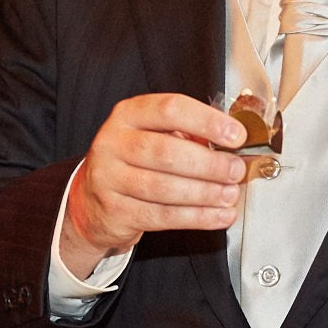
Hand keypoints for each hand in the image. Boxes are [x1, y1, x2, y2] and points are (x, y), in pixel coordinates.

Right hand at [59, 93, 247, 277]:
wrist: (92, 198)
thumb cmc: (133, 160)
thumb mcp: (154, 135)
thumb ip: (189, 134)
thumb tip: (231, 142)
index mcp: (128, 114)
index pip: (170, 109)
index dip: (207, 122)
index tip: (235, 135)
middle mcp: (113, 142)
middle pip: (166, 152)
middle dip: (209, 164)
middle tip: (235, 170)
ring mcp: (109, 178)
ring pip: (164, 188)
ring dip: (205, 193)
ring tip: (229, 194)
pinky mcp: (115, 211)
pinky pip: (162, 216)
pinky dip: (196, 217)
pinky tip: (217, 215)